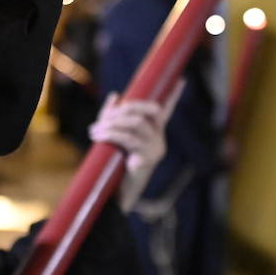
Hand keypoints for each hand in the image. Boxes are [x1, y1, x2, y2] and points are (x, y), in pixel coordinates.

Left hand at [90, 81, 183, 209]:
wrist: (117, 194)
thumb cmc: (116, 164)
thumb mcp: (114, 137)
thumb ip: (113, 116)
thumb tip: (114, 95)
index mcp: (154, 132)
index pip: (167, 110)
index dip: (174, 95)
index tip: (182, 79)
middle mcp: (159, 138)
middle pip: (147, 110)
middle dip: (123, 108)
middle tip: (103, 117)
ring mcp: (155, 148)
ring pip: (134, 123)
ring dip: (111, 123)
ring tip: (93, 131)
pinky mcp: (146, 159)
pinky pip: (127, 139)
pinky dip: (110, 135)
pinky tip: (98, 138)